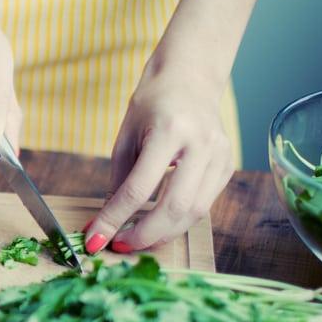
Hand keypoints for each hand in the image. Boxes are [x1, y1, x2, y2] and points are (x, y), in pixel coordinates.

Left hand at [83, 67, 234, 252]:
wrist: (190, 76)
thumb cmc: (152, 103)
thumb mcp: (126, 137)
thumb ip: (118, 181)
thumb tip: (106, 223)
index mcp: (170, 131)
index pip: (139, 189)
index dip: (114, 219)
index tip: (94, 239)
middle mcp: (201, 144)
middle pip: (174, 207)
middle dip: (144, 235)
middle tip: (119, 246)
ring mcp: (220, 155)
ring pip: (194, 212)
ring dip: (163, 233)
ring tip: (136, 239)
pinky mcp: (227, 165)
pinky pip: (204, 204)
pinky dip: (179, 219)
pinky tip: (159, 222)